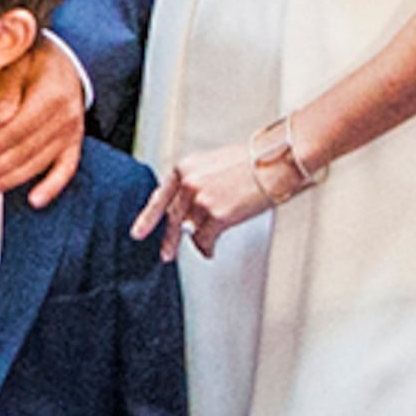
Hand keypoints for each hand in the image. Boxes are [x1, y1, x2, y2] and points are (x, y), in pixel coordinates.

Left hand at [0, 38, 87, 207]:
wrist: (66, 59)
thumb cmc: (36, 58)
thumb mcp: (19, 60)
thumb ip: (8, 87)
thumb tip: (0, 117)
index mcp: (52, 96)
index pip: (18, 129)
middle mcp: (65, 117)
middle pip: (26, 151)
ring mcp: (71, 133)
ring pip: (40, 164)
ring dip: (11, 181)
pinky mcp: (74, 143)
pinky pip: (66, 169)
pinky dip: (52, 187)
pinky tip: (35, 200)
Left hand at [130, 139, 279, 260]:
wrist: (277, 161)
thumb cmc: (255, 160)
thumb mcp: (215, 164)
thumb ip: (198, 182)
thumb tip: (191, 205)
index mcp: (186, 167)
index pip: (161, 196)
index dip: (148, 216)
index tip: (138, 232)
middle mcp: (189, 183)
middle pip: (174, 217)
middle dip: (170, 239)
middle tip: (166, 254)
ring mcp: (201, 199)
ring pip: (191, 230)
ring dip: (198, 240)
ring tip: (205, 245)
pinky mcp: (217, 215)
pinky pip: (204, 240)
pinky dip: (207, 248)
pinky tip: (210, 250)